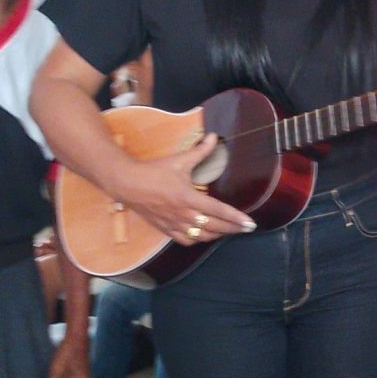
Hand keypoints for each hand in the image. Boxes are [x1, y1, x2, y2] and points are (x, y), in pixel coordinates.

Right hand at [108, 135, 254, 242]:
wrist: (126, 183)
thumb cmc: (153, 172)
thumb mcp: (179, 160)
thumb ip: (200, 151)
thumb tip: (214, 137)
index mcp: (188, 198)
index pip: (219, 210)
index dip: (236, 218)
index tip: (250, 223)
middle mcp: (183, 215)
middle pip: (214, 227)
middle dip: (233, 229)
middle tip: (246, 228)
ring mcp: (174, 224)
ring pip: (202, 236)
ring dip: (217, 235)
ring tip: (229, 230)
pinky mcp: (165, 229)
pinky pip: (186, 240)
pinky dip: (198, 239)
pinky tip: (204, 234)